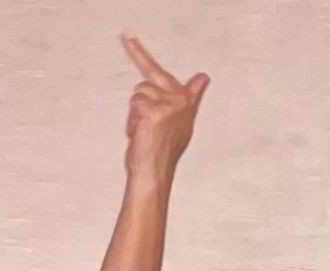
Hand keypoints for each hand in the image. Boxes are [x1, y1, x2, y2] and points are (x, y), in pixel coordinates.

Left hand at [122, 35, 209, 182]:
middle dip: (138, 52)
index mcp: (188, 105)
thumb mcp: (181, 126)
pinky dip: (132, 120)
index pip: (193, 81)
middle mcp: (181, 101)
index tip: (164, 45)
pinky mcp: (154, 111)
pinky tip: (139, 134)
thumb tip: (202, 79)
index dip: (182, 66)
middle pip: (151, 78)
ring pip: (139, 93)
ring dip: (135, 114)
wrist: (154, 175)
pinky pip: (135, 105)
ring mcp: (168, 104)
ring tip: (142, 132)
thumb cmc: (161, 156)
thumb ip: (189, 100)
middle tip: (127, 36)